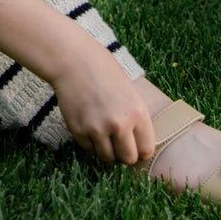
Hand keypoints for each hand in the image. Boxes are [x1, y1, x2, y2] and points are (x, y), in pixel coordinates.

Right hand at [51, 46, 156, 168]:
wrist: (74, 61)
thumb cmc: (105, 73)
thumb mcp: (130, 94)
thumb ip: (136, 120)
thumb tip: (139, 149)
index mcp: (137, 113)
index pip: (146, 150)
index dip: (141, 151)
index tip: (135, 147)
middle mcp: (119, 124)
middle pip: (128, 159)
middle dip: (124, 154)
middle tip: (118, 144)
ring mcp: (98, 129)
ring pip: (107, 158)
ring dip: (106, 150)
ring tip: (103, 133)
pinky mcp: (79, 131)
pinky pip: (88, 150)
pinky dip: (90, 143)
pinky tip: (89, 125)